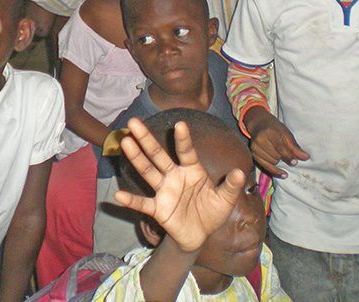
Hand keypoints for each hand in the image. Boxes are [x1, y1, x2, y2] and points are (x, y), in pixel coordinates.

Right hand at [113, 117, 243, 253]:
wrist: (200, 235)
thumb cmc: (211, 211)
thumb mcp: (225, 200)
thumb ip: (230, 186)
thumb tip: (240, 172)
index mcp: (192, 170)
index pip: (186, 151)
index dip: (183, 139)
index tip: (180, 124)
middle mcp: (175, 176)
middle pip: (158, 155)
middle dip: (146, 139)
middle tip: (133, 122)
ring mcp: (164, 191)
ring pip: (148, 171)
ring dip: (137, 158)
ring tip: (126, 143)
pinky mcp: (158, 209)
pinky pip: (143, 203)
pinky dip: (131, 200)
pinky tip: (118, 195)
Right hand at [246, 109, 308, 178]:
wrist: (260, 125)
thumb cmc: (275, 129)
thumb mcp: (286, 133)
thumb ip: (295, 146)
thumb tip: (305, 157)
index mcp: (270, 131)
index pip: (280, 146)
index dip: (288, 155)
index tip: (295, 162)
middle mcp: (260, 139)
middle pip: (276, 155)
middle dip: (284, 158)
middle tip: (289, 158)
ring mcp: (255, 147)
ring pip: (272, 162)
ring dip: (279, 162)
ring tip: (280, 155)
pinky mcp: (253, 154)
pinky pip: (266, 166)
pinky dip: (275, 171)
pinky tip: (283, 174)